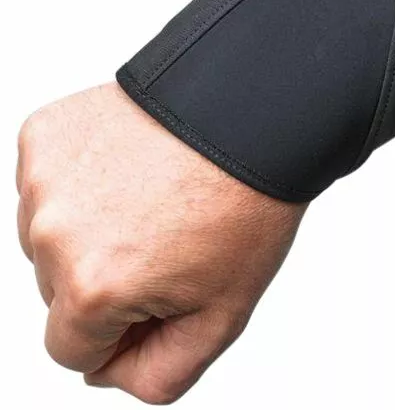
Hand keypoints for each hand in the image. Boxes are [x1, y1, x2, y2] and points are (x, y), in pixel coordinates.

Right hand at [16, 83, 306, 403]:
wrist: (255, 115)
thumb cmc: (248, 203)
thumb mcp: (224, 312)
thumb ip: (160, 374)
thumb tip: (107, 372)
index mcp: (93, 286)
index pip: (72, 349)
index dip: (122, 329)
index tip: (163, 288)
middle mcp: (52, 230)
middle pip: (58, 290)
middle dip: (107, 276)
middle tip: (168, 234)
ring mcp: (44, 175)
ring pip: (50, 235)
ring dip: (91, 226)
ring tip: (153, 196)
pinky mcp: (45, 134)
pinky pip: (50, 184)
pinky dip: (83, 181)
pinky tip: (132, 167)